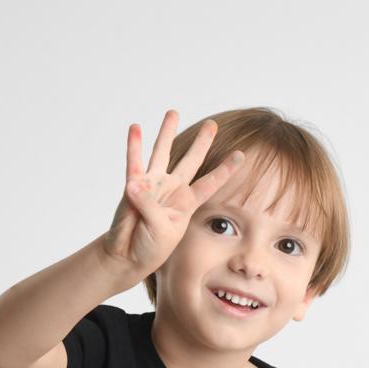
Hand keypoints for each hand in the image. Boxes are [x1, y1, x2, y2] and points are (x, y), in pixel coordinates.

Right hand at [102, 108, 243, 281]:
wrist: (127, 255)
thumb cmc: (150, 248)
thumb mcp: (160, 230)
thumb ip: (150, 206)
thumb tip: (135, 183)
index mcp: (187, 203)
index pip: (210, 183)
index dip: (225, 170)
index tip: (241, 155)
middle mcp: (172, 189)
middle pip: (191, 160)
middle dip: (201, 142)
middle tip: (212, 124)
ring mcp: (153, 185)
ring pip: (162, 153)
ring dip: (167, 132)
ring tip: (173, 112)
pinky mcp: (133, 185)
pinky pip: (134, 162)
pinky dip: (134, 145)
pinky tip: (136, 127)